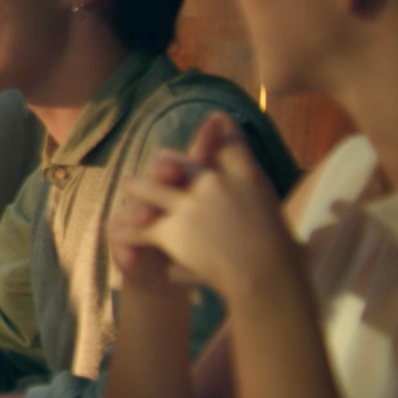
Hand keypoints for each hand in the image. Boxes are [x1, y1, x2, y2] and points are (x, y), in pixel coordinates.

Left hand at [119, 113, 300, 301]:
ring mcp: (191, 205)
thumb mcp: (269, 201)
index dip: (216, 130)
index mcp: (245, 174)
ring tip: (129, 185)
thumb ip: (248, 171)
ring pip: (150, 188)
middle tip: (158, 161)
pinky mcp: (173, 230)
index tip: (214, 119)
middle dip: (166, 163)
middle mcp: (214, 182)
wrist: (267, 278)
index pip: (226, 143)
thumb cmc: (278, 248)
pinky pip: (141, 226)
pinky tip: (119, 227)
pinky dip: (129, 229)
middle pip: (177, 162)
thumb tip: (237, 138)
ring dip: (138, 187)